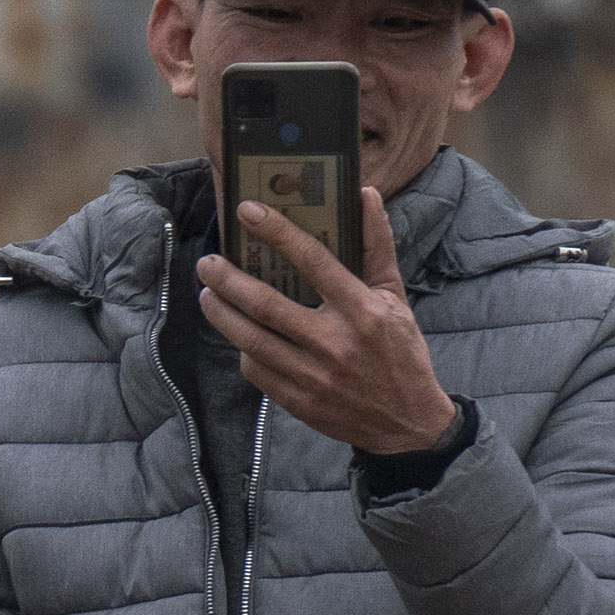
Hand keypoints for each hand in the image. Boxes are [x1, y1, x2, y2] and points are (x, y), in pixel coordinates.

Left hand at [196, 184, 459, 457]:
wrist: (406, 421)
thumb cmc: (400, 350)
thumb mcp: (396, 296)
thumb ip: (377, 245)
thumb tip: (364, 193)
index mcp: (363, 310)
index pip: (313, 260)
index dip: (277, 232)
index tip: (247, 212)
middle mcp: (336, 342)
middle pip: (266, 305)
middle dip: (229, 281)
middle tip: (207, 263)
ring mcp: (314, 376)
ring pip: (252, 340)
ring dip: (222, 315)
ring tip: (207, 295)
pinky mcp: (299, 402)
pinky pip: (257, 372)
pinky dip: (243, 350)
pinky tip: (237, 334)